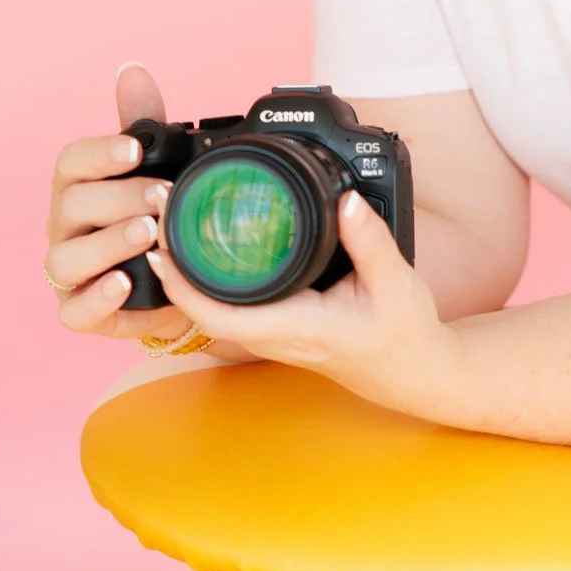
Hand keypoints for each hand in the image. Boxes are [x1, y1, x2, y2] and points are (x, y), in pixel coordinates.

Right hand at [43, 62, 198, 345]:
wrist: (174, 275)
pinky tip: (126, 282)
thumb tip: (132, 71)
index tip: (135, 149)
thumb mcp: (154, 164)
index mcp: (79, 184)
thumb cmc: (151, 209)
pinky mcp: (80, 310)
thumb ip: (144, 121)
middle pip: (71, 206)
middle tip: (164, 194)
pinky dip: (98, 298)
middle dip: (119, 198)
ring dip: (109, 245)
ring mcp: (69, 270)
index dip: (100, 153)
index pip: (71, 161)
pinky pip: (74, 311)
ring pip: (66, 260)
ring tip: (150, 234)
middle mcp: (65, 225)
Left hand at [145, 182, 463, 417]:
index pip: (221, 314)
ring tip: (170, 222)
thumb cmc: (402, 332)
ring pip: (212, 309)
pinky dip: (206, 279)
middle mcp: (275, 337)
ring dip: (185, 272)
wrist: (412, 370)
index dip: (183, 286)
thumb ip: (370, 240)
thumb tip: (348, 199)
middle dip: (173, 267)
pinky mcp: (276, 327)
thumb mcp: (397, 283)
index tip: (161, 248)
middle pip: (203, 308)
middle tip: (158, 213)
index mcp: (298, 328)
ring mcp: (272, 336)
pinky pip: (228, 306)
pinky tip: (202, 249)